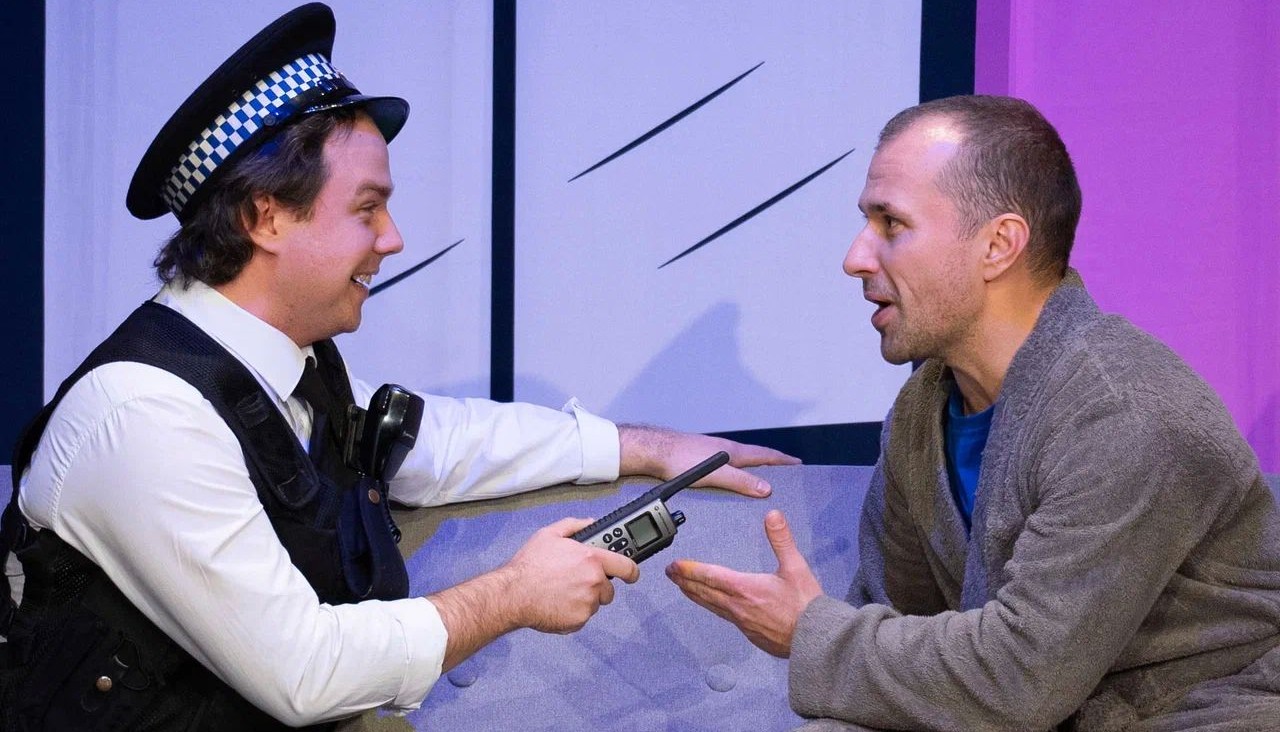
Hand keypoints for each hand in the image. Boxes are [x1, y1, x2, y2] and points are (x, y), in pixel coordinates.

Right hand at [500, 517, 639, 633]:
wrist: (513, 594)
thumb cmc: (529, 564)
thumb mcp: (549, 534)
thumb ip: (574, 525)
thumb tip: (590, 522)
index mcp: (591, 559)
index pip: (626, 566)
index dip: (631, 571)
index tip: (631, 574)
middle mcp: (594, 582)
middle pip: (608, 589)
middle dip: (596, 586)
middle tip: (576, 582)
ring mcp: (587, 604)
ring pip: (594, 604)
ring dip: (583, 599)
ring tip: (561, 592)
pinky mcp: (578, 621)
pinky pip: (582, 617)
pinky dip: (572, 613)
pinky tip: (556, 603)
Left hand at [618, 424, 799, 496]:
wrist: (656, 451)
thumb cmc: (682, 458)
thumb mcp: (716, 474)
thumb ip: (741, 481)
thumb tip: (766, 489)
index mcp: (734, 452)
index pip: (766, 455)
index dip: (783, 460)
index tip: (798, 463)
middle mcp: (726, 450)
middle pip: (756, 456)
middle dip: (772, 463)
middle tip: (786, 469)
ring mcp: (714, 453)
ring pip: (741, 460)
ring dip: (755, 467)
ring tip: (763, 475)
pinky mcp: (702, 458)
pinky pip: (728, 465)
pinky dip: (738, 470)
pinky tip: (732, 478)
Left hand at [665, 510, 821, 656]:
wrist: (817, 641)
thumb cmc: (807, 606)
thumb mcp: (796, 567)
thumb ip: (782, 540)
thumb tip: (772, 516)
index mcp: (746, 589)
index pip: (710, 576)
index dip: (690, 569)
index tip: (674, 565)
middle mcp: (739, 607)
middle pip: (704, 593)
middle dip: (685, 581)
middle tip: (671, 574)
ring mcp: (743, 623)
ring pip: (712, 607)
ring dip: (696, 595)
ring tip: (684, 588)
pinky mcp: (751, 634)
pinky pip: (725, 618)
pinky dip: (713, 608)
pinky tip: (715, 607)